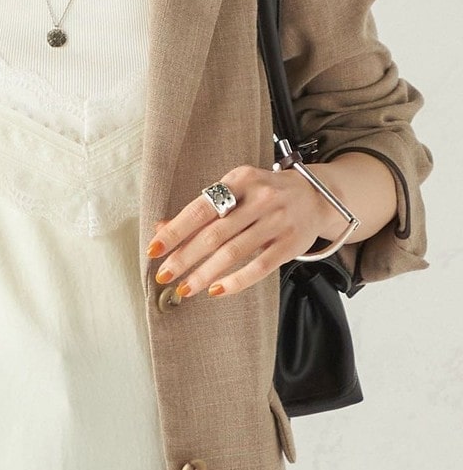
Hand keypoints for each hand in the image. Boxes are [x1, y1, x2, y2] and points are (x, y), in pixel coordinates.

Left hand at [147, 163, 344, 298]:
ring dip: (204, 273)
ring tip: (185, 288)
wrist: (316, 197)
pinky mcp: (291, 244)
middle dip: (185, 257)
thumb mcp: (235, 191)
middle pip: (214, 233)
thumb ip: (201, 211)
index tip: (154, 249)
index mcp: (240, 179)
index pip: (200, 208)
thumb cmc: (264, 195)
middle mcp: (260, 198)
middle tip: (165, 275)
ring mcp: (278, 221)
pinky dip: (235, 281)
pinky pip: (259, 267)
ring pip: (234, 253)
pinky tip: (216, 290)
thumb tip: (160, 229)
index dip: (175, 230)